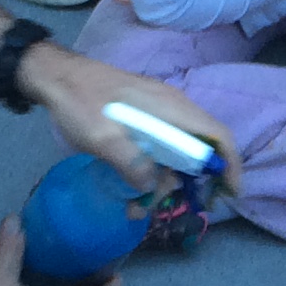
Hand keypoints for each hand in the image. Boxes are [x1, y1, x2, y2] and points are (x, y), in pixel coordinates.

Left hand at [15, 39, 241, 197]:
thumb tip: (149, 186)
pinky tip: (132, 187)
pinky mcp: (143, 118)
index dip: (230, 165)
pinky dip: (152, 171)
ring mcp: (158, 112)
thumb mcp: (103, 137)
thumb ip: (132, 164)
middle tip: (165, 209)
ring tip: (136, 207)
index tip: (230, 193)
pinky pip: (161, 148)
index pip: (218, 135)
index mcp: (172, 108)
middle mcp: (173, 109)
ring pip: (177, 153)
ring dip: (163, 182)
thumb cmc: (81, 101)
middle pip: (200, 149)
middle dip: (188, 184)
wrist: (55, 76)